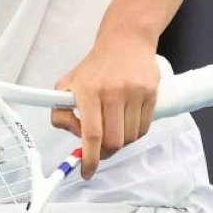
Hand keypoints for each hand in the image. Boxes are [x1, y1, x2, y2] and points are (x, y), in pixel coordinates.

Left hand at [50, 30, 160, 179]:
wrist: (125, 41)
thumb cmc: (95, 66)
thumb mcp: (67, 84)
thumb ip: (61, 112)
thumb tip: (74, 138)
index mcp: (88, 90)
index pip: (91, 133)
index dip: (90, 157)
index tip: (87, 171)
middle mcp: (112, 91)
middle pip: (114, 141)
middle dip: (106, 152)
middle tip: (101, 150)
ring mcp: (134, 92)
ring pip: (130, 137)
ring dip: (121, 141)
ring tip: (114, 127)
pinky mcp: (151, 93)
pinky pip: (144, 128)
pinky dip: (134, 132)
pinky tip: (127, 120)